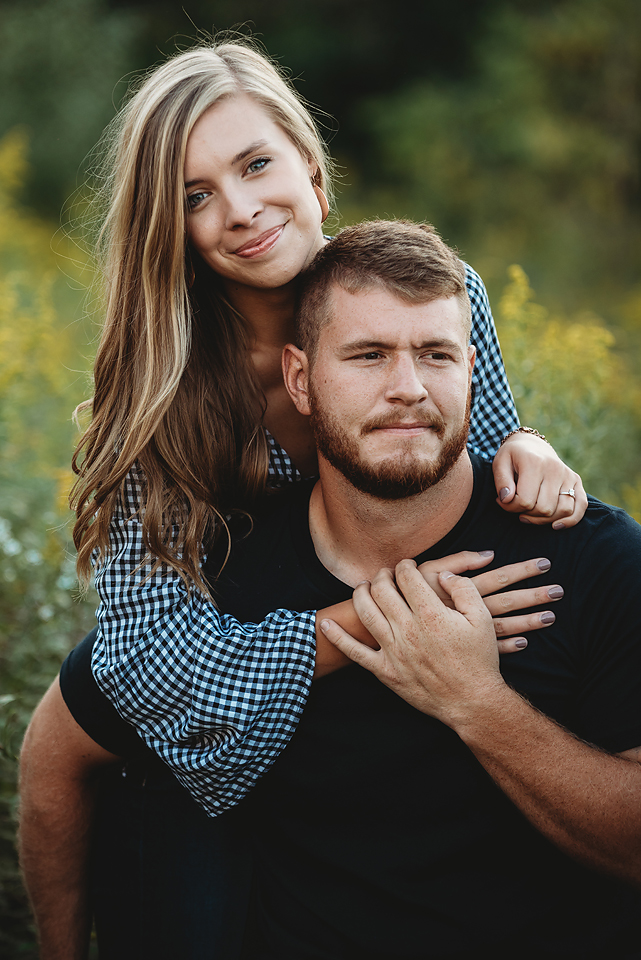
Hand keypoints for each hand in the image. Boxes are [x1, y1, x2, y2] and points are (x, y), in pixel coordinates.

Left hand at [320, 562, 503, 723]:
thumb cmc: (479, 659)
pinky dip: (336, 636)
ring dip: (361, 593)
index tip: (408, 566)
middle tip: (386, 575)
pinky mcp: (385, 671)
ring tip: (365, 587)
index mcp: (431, 614)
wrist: (472, 702)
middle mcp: (408, 630)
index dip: (405, 566)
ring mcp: (393, 651)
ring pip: (365, 612)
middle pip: (382, 589)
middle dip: (382, 575)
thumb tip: (442, 574)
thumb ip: (463, 589)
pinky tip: (325, 623)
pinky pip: (353, 652)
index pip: (407, 577)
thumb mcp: (481, 618)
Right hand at [416, 551, 561, 652]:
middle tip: (560, 591)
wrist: (384, 631)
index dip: (522, 570)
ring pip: (503, 626)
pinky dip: (507, 645)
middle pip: (507, 602)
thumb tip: (489, 554)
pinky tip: (523, 643)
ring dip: (527, 621)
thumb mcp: (425, 574)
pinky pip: (489, 648)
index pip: (498, 577)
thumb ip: (456, 562)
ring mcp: (466, 633)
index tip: (545, 564)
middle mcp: (467, 611)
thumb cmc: (402, 597)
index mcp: (461, 590)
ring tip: (550, 616)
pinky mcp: (461, 649)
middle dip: (534, 596)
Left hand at [493, 433, 586, 527]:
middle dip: (527, 514)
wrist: (532, 444)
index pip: (525, 500)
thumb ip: (501, 482)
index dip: (511, 507)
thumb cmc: (513, 457)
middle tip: (517, 506)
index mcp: (534, 463)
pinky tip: (555, 525)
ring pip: (563, 511)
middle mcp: (555, 469)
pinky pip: (581, 506)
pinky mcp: (576, 481)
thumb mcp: (499, 463)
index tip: (503, 501)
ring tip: (530, 513)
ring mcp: (568, 475)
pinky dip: (570, 520)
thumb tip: (506, 499)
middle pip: (544, 509)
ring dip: (544, 519)